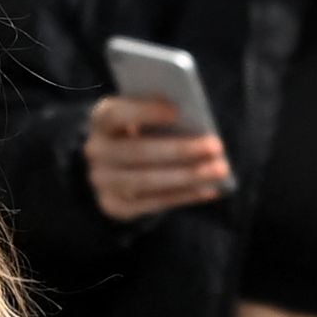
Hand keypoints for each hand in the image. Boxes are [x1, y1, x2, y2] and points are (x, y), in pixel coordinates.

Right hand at [86, 94, 229, 220]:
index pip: (116, 114)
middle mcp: (96, 150)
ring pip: (146, 181)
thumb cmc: (143, 130)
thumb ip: (163, 116)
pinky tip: (210, 189)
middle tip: (215, 146)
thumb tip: (197, 124)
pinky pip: (153, 203)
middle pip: (138, 151)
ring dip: (187, 176)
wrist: (116, 165)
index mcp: (101, 119)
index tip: (177, 110)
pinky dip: (184, 196)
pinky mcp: (115, 206)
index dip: (145, 112)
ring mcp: (103, 181)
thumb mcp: (146, 116)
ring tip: (220, 170)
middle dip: (180, 150)